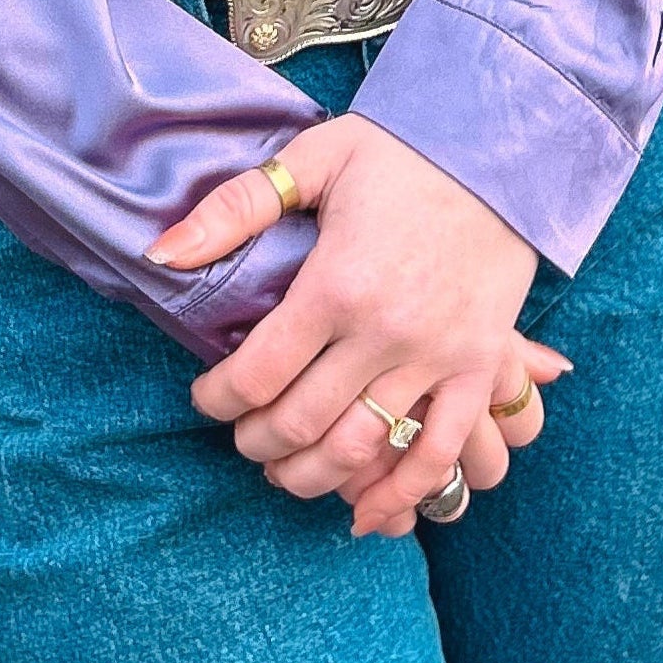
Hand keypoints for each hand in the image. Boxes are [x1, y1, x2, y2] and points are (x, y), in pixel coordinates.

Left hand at [149, 115, 568, 537]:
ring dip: (312, 475)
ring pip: (360, 448)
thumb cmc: (401, 151)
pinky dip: (402, 493)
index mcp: (335, 283)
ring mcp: (437, 357)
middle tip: (242, 436)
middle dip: (256, 442)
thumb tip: (161, 253)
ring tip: (286, 470)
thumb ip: (234, 208)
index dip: (217, 398)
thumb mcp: (313, 158)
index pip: (256, 373)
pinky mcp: (479, 368)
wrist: (502, 150)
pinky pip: (439, 452)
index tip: (205, 396)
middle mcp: (385, 332)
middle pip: (301, 422)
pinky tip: (367, 513)